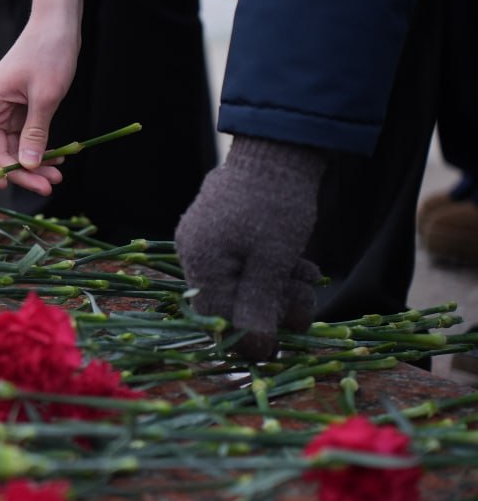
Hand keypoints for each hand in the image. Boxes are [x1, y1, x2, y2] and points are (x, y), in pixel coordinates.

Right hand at [0, 0, 88, 194]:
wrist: (59, 24)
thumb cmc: (48, 51)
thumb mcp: (45, 95)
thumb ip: (35, 132)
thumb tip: (28, 165)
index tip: (5, 184)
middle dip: (20, 172)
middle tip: (48, 186)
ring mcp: (6, 112)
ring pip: (12, 149)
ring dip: (33, 165)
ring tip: (57, 176)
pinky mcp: (22, 111)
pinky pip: (25, 139)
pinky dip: (40, 150)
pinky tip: (59, 159)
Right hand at [175, 136, 327, 359]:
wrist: (280, 149)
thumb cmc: (276, 205)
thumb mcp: (274, 262)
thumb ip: (259, 307)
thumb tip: (253, 352)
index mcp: (199, 261)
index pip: (215, 319)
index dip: (248, 336)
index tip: (280, 343)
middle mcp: (195, 253)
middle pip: (230, 304)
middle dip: (272, 307)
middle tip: (302, 296)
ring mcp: (208, 241)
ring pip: (243, 286)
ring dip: (279, 289)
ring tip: (305, 273)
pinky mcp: (224, 232)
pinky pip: (245, 266)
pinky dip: (273, 271)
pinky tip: (297, 263)